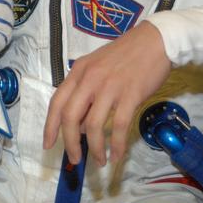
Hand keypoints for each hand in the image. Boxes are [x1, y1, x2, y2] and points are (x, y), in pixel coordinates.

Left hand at [43, 21, 171, 165]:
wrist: (155, 41)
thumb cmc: (126, 55)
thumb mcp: (97, 68)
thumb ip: (86, 93)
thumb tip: (81, 126)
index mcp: (78, 72)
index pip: (57, 102)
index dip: (50, 126)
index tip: (48, 145)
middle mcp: (90, 79)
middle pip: (70, 117)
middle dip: (69, 143)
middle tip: (74, 160)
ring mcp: (110, 87)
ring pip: (94, 125)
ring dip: (94, 148)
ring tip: (99, 161)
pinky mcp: (131, 95)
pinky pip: (119, 126)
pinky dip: (116, 145)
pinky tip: (117, 155)